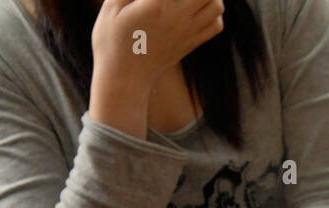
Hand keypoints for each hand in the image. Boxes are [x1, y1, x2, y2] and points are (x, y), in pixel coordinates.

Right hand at [92, 0, 224, 87]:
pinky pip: (216, 25)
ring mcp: (188, 32)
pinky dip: (213, 13)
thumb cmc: (111, 40)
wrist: (125, 79)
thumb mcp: (112, 7)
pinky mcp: (191, 44)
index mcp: (156, 4)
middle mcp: (178, 17)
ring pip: (216, 5)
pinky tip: (196, 9)